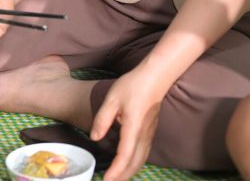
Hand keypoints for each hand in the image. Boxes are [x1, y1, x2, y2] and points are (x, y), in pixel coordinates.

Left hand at [90, 65, 167, 180]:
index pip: (125, 155)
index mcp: (133, 127)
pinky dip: (135, 164)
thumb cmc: (133, 86)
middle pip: (135, 163)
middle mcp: (143, 134)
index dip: (116, 170)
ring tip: (116, 178)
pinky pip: (143, 154)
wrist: (155, 78)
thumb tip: (95, 138)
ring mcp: (149, 134)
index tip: (106, 180)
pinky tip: (127, 165)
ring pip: (141, 160)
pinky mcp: (150, 132)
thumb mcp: (112, 99)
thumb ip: (102, 120)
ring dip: (129, 172)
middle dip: (122, 176)